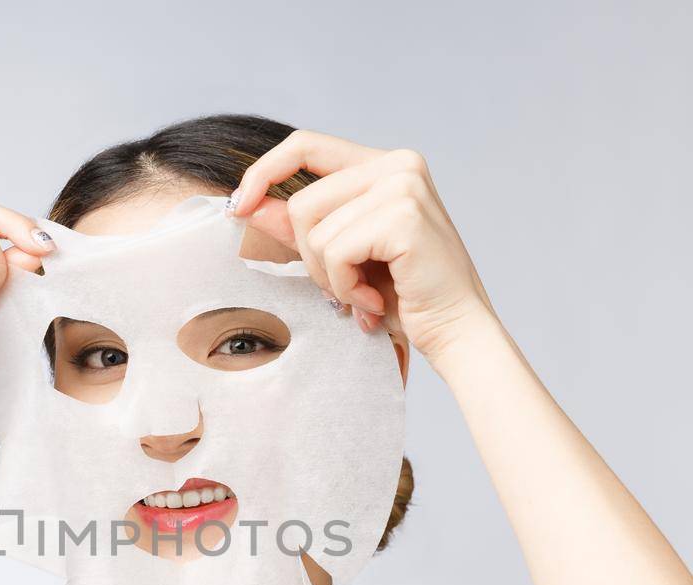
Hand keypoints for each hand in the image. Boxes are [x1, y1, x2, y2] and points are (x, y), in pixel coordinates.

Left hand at [231, 131, 500, 370]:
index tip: (238, 207)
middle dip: (310, 257)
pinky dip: (346, 286)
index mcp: (383, 165)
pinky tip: (375, 300)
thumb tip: (246, 203)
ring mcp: (403, 185)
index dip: (264, 171)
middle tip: (345, 287)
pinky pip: (336, 250)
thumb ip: (298, 227)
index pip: (306, 145)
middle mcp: (397, 164)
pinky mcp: (403, 215)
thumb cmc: (402, 297)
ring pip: (314, 229)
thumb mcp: (340, 257)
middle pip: (303, 201)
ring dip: (330, 277)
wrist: (455, 331)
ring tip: (364, 294)